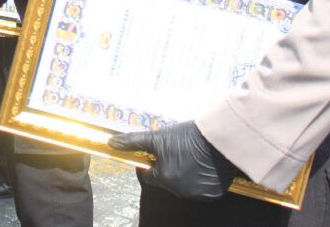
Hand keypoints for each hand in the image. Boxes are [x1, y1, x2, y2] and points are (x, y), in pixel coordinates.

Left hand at [108, 121, 236, 200]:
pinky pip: (202, 188)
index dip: (152, 163)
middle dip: (168, 169)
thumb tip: (111, 142)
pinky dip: (201, 180)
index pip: (149, 175)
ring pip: (184, 185)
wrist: (218, 139)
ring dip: (185, 175)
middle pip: (167, 181)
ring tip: (192, 157)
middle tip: (177, 152)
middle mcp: (178, 190)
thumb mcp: (157, 137)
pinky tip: (204, 165)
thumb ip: (133, 141)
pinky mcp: (213, 193)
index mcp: (163, 178)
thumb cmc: (186, 137)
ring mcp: (197, 194)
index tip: (158, 153)